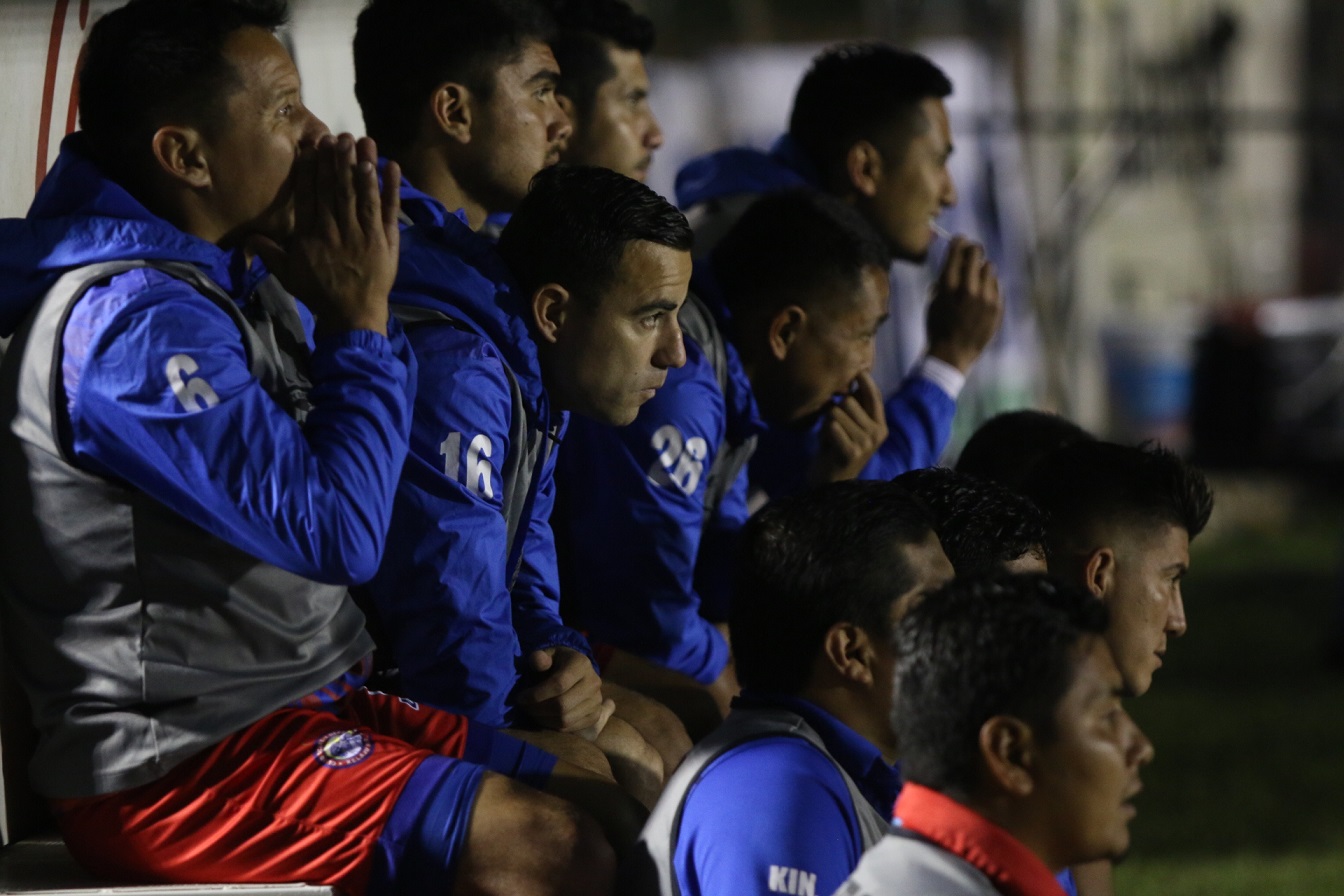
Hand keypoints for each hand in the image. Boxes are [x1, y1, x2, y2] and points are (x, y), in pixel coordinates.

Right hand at [251, 134, 400, 336]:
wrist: (353, 316)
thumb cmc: (319, 294)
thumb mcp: (288, 275)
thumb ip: (270, 253)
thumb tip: (248, 236)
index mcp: (312, 234)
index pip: (311, 195)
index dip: (313, 169)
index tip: (313, 147)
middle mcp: (338, 229)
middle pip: (338, 189)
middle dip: (339, 160)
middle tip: (340, 135)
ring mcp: (365, 234)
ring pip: (363, 194)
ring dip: (363, 166)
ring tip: (363, 141)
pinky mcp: (386, 240)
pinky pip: (389, 210)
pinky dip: (391, 188)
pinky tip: (392, 166)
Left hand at [515, 647, 607, 735]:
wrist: (577, 672)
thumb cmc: (557, 662)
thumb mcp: (547, 654)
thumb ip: (539, 657)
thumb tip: (537, 660)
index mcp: (581, 664)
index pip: (558, 684)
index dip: (536, 694)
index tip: (520, 698)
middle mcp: (593, 682)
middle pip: (562, 705)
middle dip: (538, 709)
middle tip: (524, 708)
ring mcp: (596, 701)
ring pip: (565, 719)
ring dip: (543, 720)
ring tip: (532, 712)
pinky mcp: (594, 715)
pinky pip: (570, 728)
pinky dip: (553, 726)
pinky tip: (543, 718)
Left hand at [809, 372, 888, 483]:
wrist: (829, 482)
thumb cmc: (836, 448)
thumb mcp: (850, 424)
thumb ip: (855, 403)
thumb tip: (858, 371)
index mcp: (880, 426)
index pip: (873, 395)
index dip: (863, 379)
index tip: (855, 369)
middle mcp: (877, 434)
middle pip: (848, 401)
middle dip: (833, 409)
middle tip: (832, 428)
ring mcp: (866, 444)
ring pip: (836, 412)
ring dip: (826, 423)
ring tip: (830, 438)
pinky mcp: (852, 452)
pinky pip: (831, 427)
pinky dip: (824, 433)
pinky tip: (826, 446)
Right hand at [926, 237, 1002, 372]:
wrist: (952, 354)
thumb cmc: (938, 326)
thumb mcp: (933, 301)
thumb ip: (943, 280)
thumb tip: (953, 261)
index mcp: (948, 285)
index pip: (957, 250)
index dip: (959, 241)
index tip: (960, 240)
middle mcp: (968, 288)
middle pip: (976, 253)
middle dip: (973, 250)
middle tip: (971, 252)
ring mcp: (985, 297)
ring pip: (989, 267)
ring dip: (981, 269)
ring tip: (975, 281)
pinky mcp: (997, 307)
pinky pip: (996, 285)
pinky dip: (989, 286)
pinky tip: (981, 296)